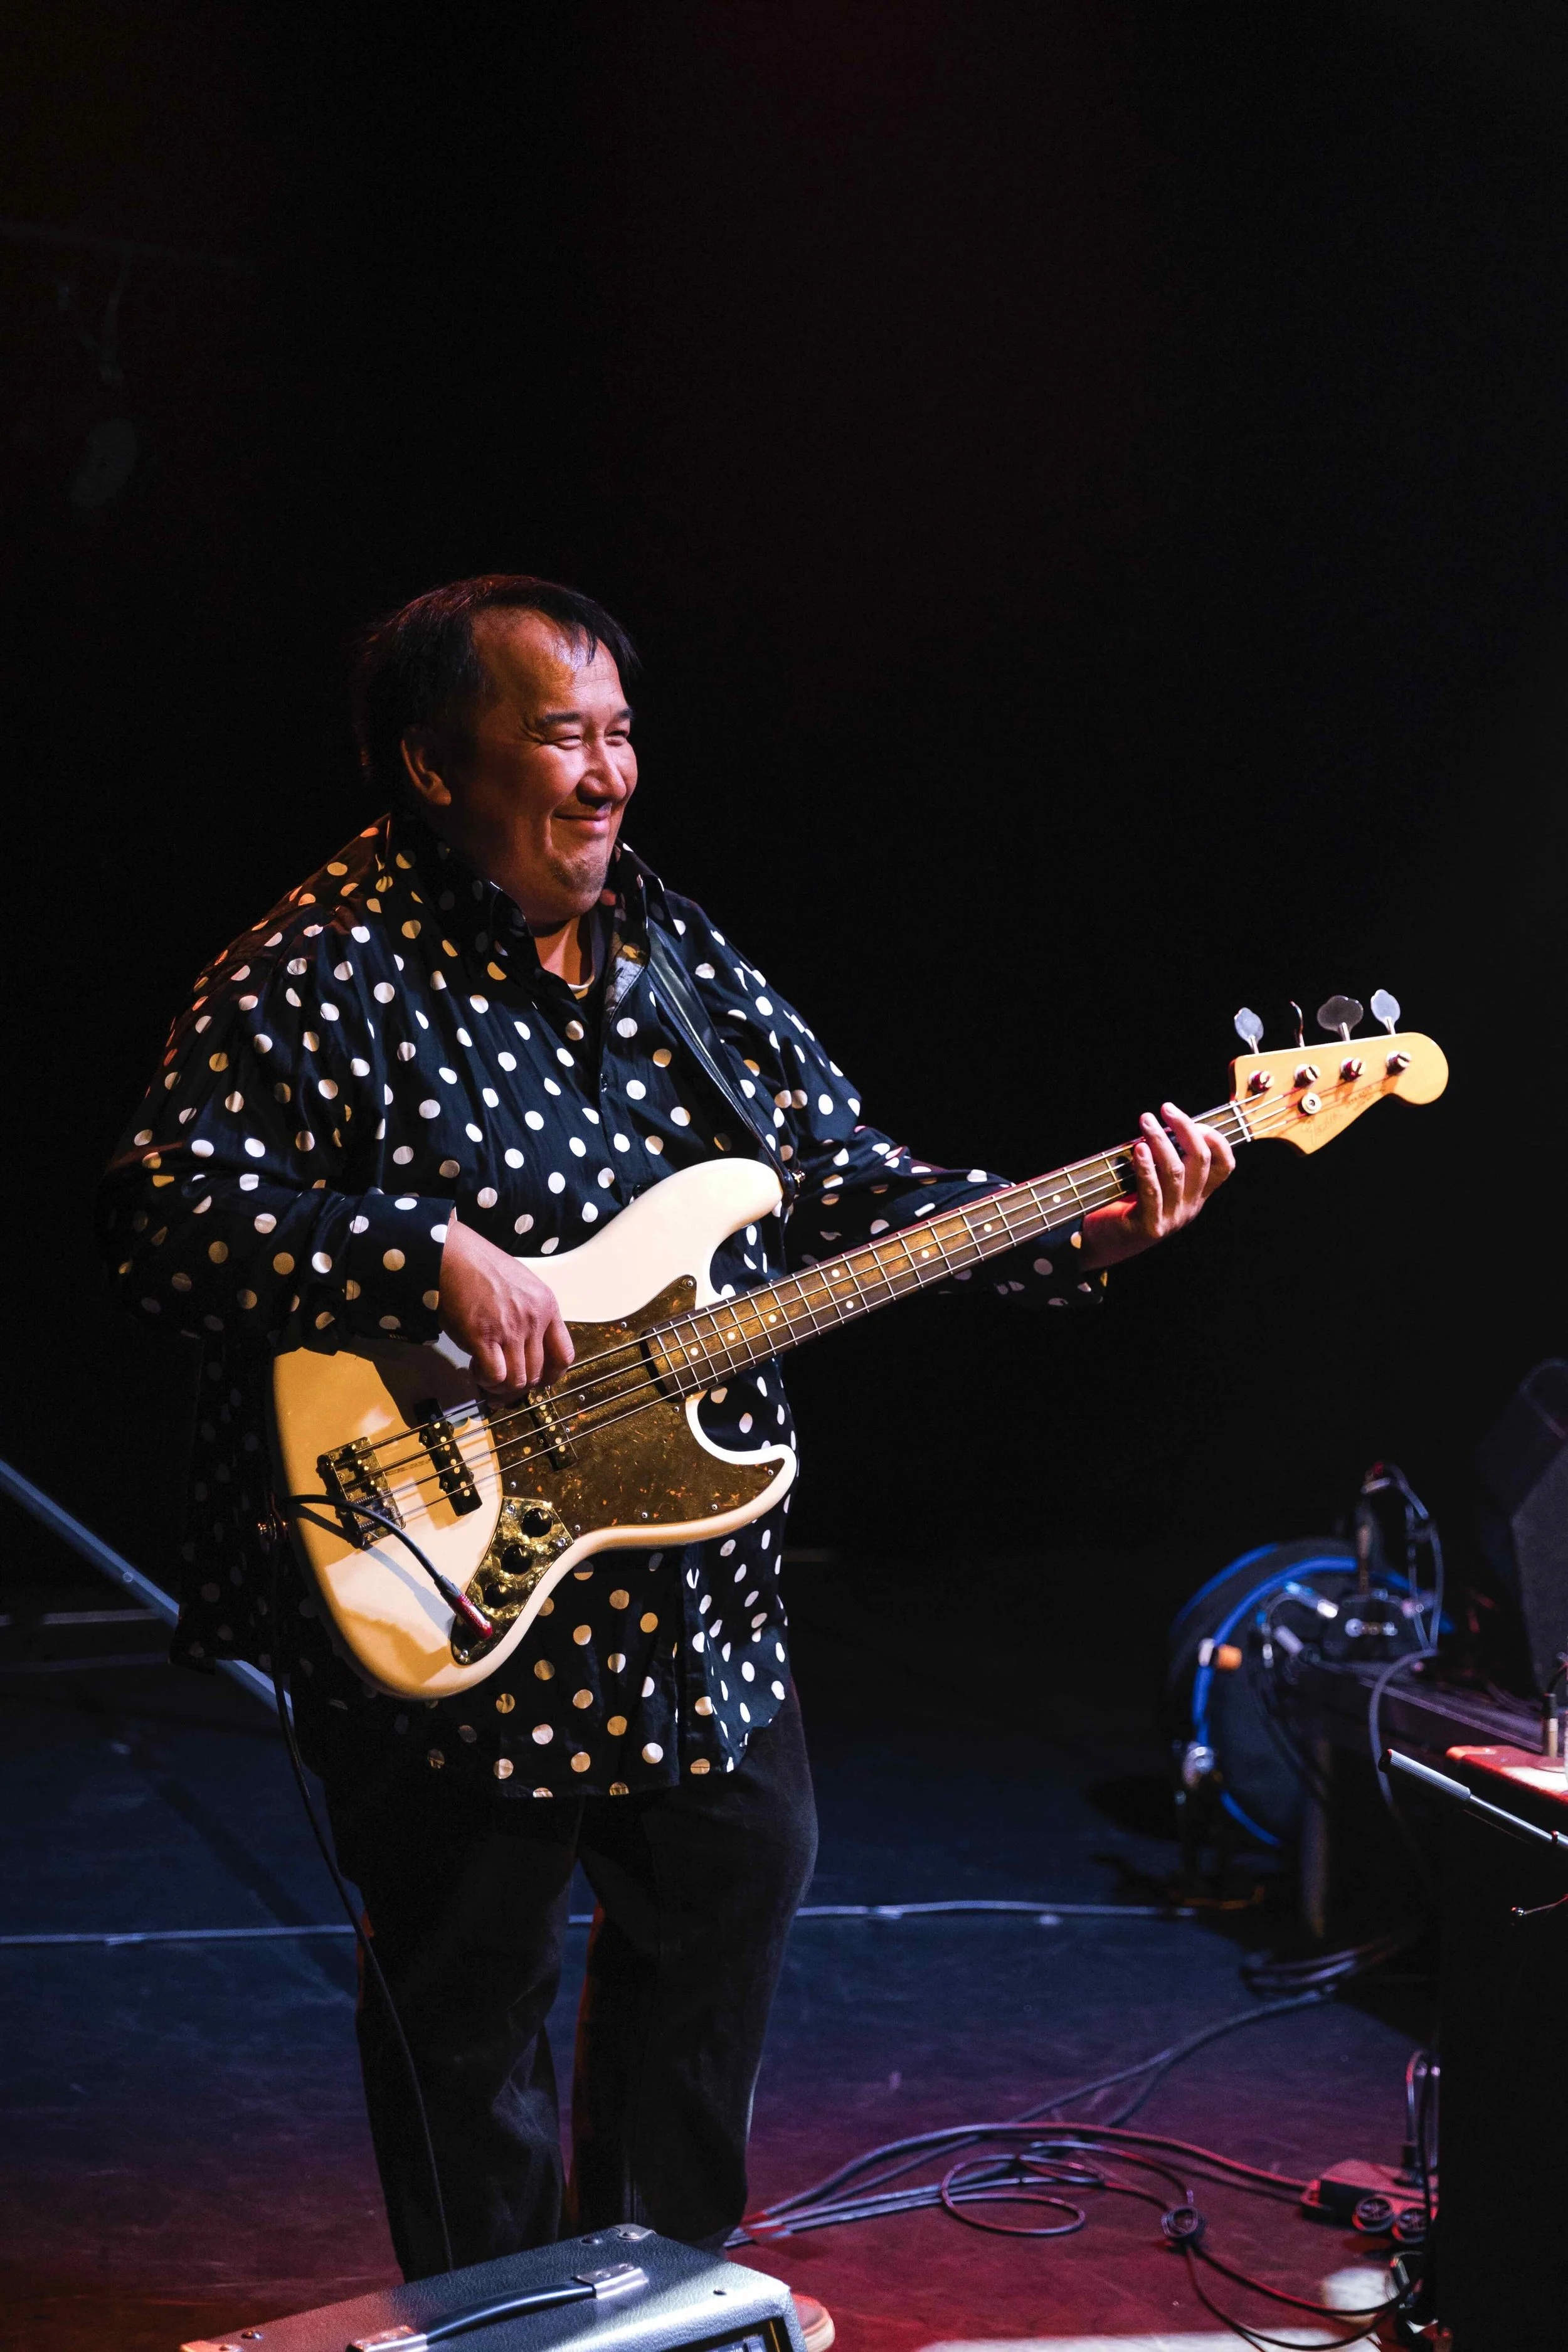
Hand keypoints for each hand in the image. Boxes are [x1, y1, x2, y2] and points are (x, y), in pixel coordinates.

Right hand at [438, 1209, 573, 1392]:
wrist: (451, 1255)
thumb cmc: (480, 1266)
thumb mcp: (521, 1285)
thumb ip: (530, 1314)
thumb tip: (524, 1348)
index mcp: (547, 1305)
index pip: (564, 1355)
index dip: (551, 1375)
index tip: (537, 1381)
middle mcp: (534, 1319)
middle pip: (538, 1373)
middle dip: (519, 1385)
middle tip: (502, 1382)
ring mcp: (510, 1329)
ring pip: (518, 1380)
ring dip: (501, 1386)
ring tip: (486, 1374)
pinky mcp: (483, 1337)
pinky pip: (495, 1376)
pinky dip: (485, 1380)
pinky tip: (475, 1367)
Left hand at [1078, 1102, 1234, 1270]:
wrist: (1102, 1243)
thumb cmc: (1126, 1203)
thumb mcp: (1155, 1179)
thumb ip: (1165, 1157)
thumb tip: (1168, 1121)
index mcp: (1197, 1194)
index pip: (1224, 1165)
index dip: (1216, 1139)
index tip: (1195, 1119)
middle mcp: (1190, 1206)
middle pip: (1201, 1160)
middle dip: (1185, 1128)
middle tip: (1166, 1109)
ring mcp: (1172, 1217)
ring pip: (1175, 1171)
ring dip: (1161, 1140)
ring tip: (1146, 1121)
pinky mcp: (1150, 1226)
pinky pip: (1152, 1191)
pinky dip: (1145, 1167)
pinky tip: (1138, 1149)